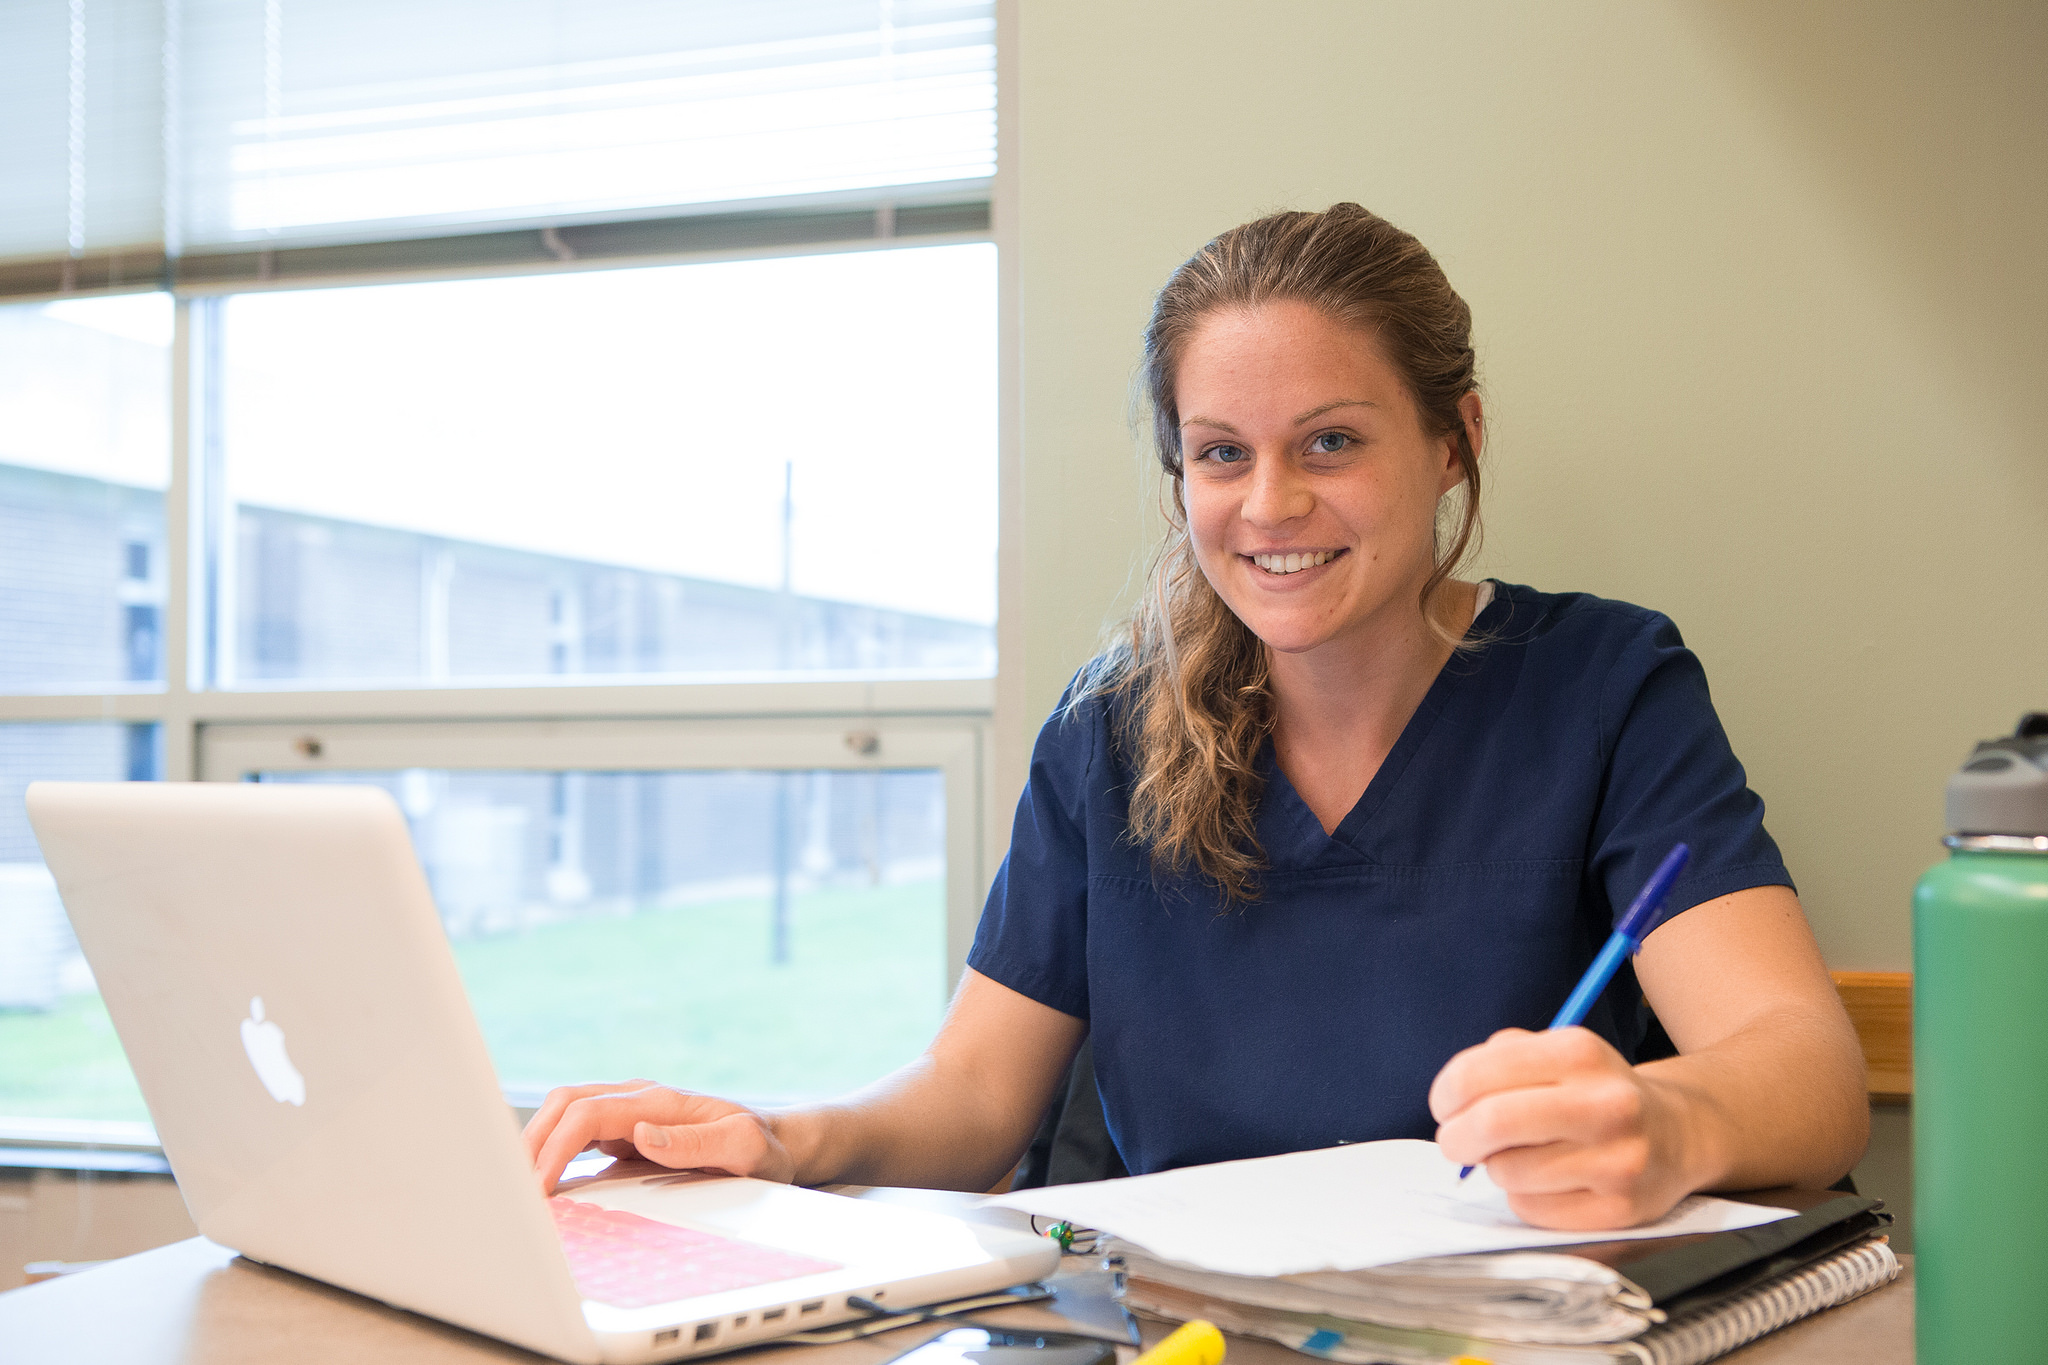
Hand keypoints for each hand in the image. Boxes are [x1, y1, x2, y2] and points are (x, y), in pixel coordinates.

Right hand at [523, 1080, 796, 1193]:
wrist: (775, 1144)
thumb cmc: (762, 1149)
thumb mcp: (745, 1149)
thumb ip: (698, 1143)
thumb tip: (642, 1134)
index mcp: (660, 1102)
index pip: (588, 1113)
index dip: (555, 1147)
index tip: (538, 1186)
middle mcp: (639, 1100)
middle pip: (564, 1104)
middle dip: (531, 1141)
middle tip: (509, 1189)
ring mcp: (630, 1114)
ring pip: (565, 1113)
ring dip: (536, 1142)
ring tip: (515, 1186)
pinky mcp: (625, 1131)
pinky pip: (577, 1133)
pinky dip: (552, 1151)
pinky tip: (542, 1181)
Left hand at [1428, 1027, 1700, 1228]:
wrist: (1676, 1134)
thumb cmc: (1593, 1092)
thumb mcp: (1556, 1051)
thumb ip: (1500, 1059)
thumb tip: (1453, 1098)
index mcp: (1579, 1052)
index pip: (1478, 1074)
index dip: (1446, 1094)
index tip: (1444, 1106)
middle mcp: (1606, 1104)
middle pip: (1492, 1122)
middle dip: (1456, 1137)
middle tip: (1456, 1141)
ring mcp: (1618, 1160)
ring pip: (1508, 1172)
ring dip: (1496, 1168)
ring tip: (1519, 1156)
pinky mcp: (1621, 1209)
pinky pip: (1533, 1209)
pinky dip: (1524, 1197)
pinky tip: (1548, 1181)